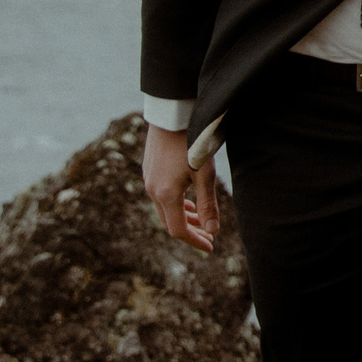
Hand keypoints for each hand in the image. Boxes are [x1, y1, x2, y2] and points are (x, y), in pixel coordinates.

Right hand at [141, 121, 217, 253]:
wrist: (172, 114)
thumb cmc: (192, 142)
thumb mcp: (205, 174)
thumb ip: (208, 204)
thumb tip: (212, 231)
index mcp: (165, 195)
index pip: (178, 230)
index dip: (195, 241)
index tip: (211, 247)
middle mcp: (152, 190)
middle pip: (169, 222)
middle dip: (189, 232)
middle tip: (208, 238)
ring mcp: (148, 179)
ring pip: (164, 209)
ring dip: (183, 217)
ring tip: (200, 221)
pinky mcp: (149, 169)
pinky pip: (160, 196)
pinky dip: (175, 204)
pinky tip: (187, 201)